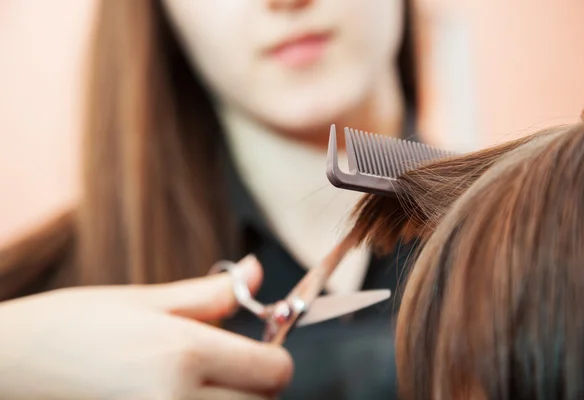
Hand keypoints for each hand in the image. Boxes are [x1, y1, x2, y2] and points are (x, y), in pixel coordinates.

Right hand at [0, 255, 291, 398]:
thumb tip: (256, 273)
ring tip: (189, 384)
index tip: (252, 347)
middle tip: (216, 366)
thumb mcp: (142, 301)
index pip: (275, 372)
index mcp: (182, 355)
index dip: (271, 357)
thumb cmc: (67, 328)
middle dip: (252, 385)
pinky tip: (174, 398)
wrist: (3, 371)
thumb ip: (209, 295)